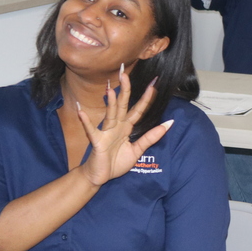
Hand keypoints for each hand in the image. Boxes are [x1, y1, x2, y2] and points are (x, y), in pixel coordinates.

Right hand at [77, 67, 172, 187]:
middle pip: (122, 105)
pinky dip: (87, 121)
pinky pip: (91, 130)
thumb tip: (169, 123)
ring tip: (111, 89)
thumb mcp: (138, 150)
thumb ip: (151, 137)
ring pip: (109, 114)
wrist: (99, 177)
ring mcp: (105, 133)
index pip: (138, 110)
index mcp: (127, 128)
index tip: (153, 85)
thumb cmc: (116, 162)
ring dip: (110, 102)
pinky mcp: (96, 142)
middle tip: (125, 73)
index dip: (146, 98)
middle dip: (125, 90)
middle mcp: (116, 126)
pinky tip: (82, 112)